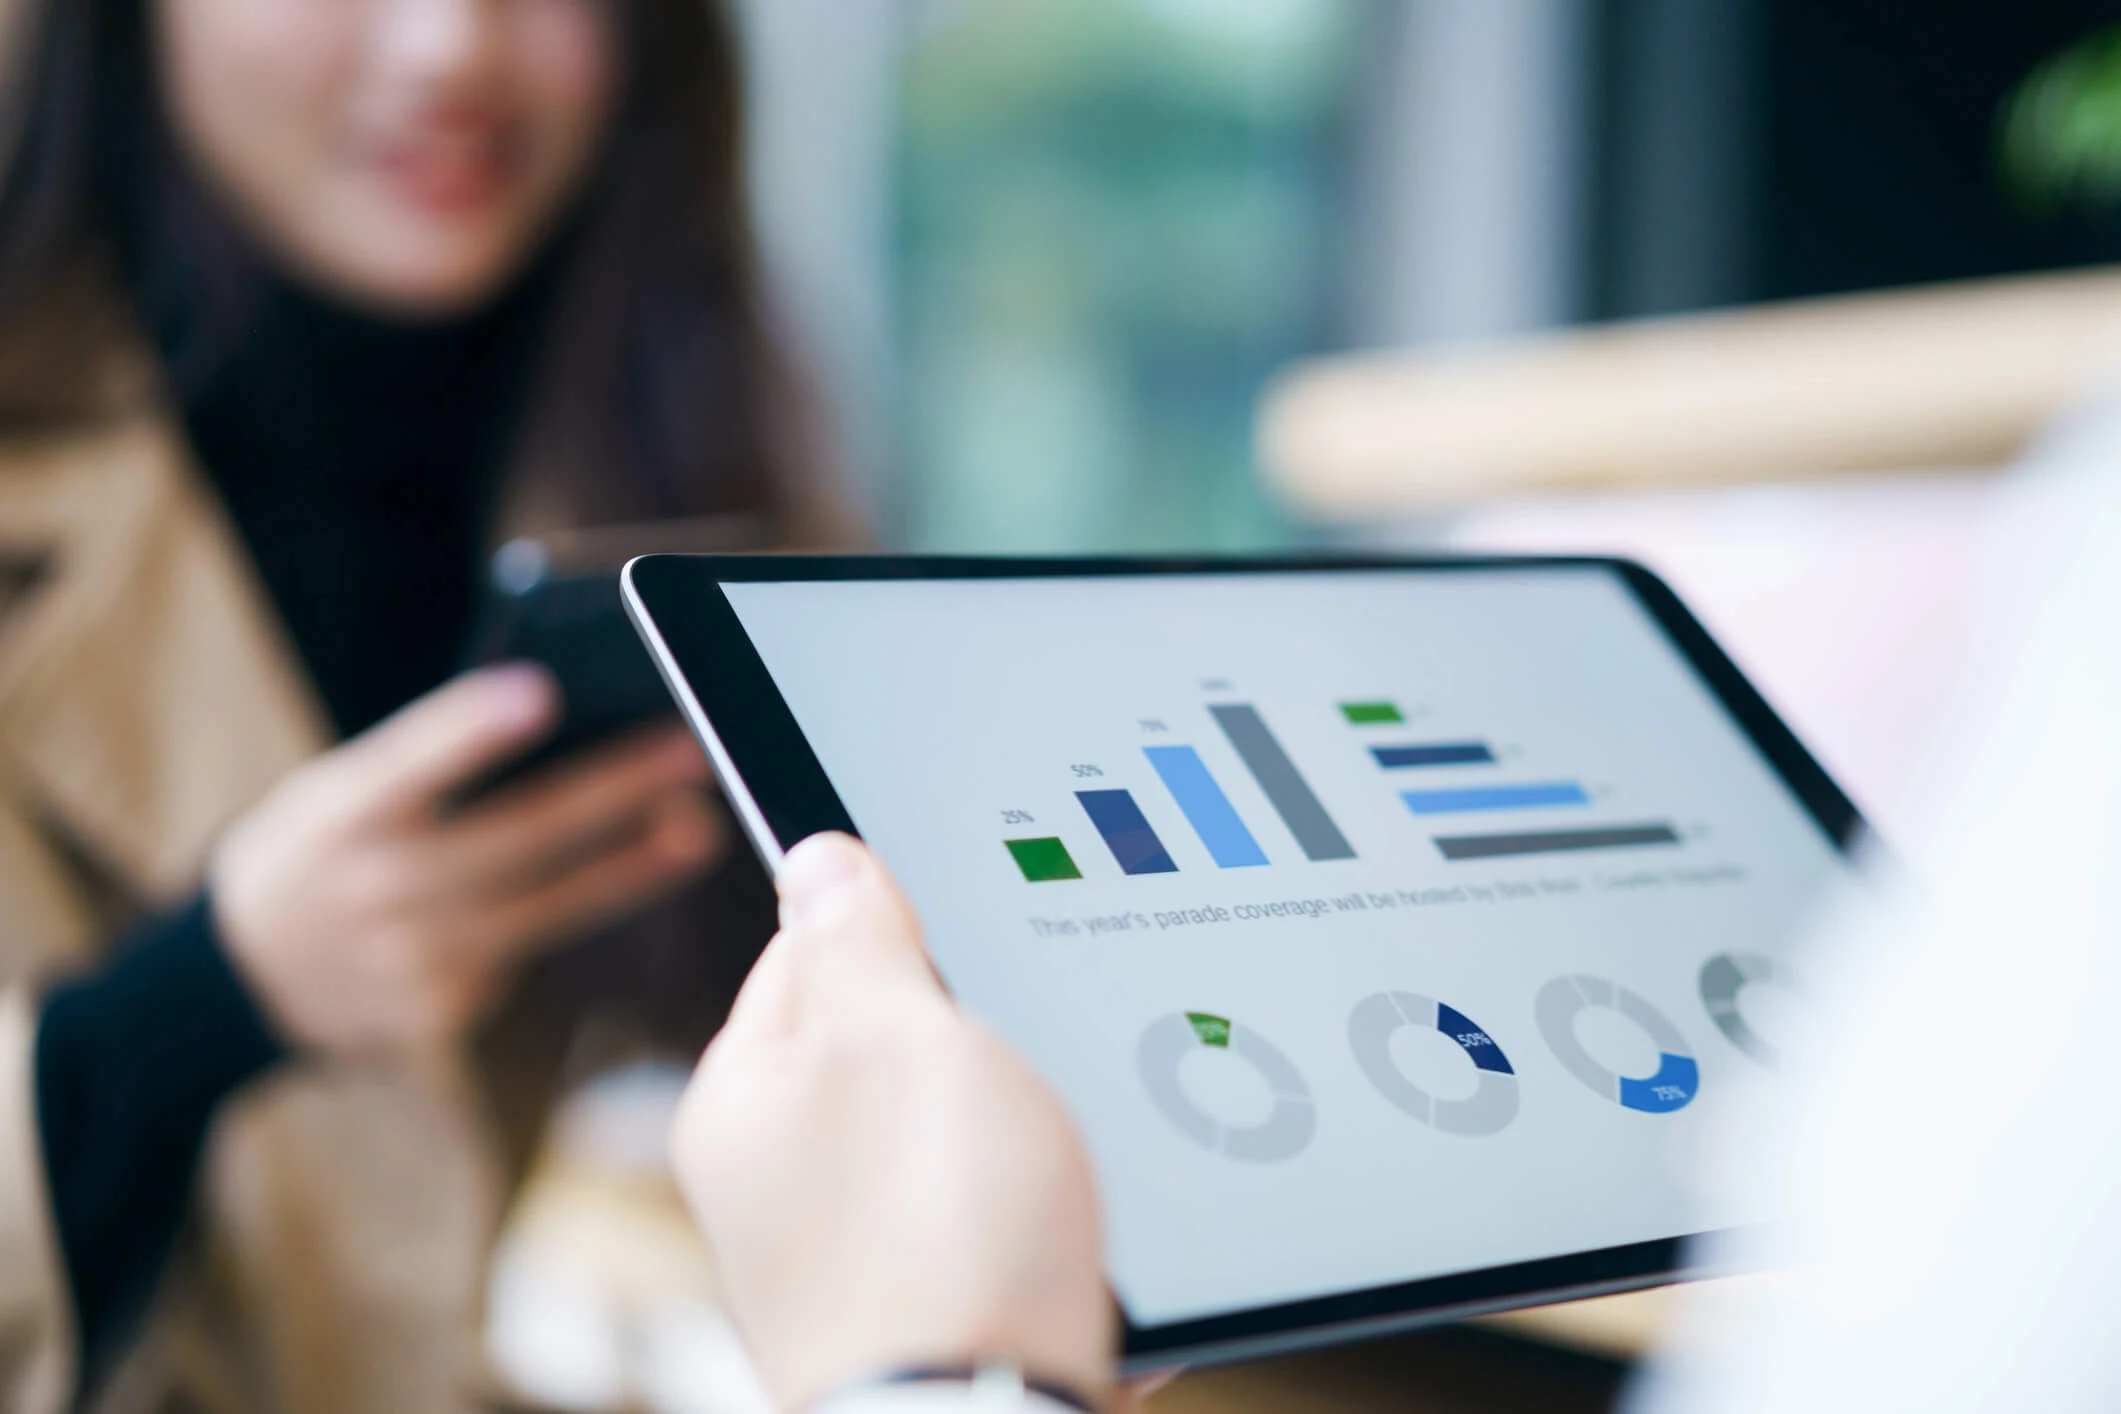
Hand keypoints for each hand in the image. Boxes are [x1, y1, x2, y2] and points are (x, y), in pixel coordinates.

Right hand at [211, 665, 721, 1052]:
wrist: (245, 978)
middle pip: (512, 839)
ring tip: (697, 830)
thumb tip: (547, 712)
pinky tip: (612, 878)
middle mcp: (373, 891)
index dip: (473, 729)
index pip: (408, 763)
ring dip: (629, 868)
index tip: (541, 690)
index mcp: (339, 814)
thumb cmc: (322, 848)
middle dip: (612, 796)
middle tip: (689, 756)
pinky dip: (568, 913)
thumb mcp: (337, 790)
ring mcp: (409, 963)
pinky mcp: (442, 1011)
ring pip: (543, 908)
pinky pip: (523, 951)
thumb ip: (424, 763)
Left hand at [670, 833, 1113, 1411]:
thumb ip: (857, 939)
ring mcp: (854, 1262)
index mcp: (746, 1101)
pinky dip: (1045, 1229)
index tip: (972, 919)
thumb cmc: (933, 1231)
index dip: (899, 921)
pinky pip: (999, 1236)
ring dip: (1025, 1139)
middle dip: (979, 1038)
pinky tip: (1084, 1236)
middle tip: (1031, 1049)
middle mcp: (783, 1188)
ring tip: (1060, 1160)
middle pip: (892, 1052)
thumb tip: (818, 856)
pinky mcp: (930, 1321)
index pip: (807, 953)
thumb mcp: (895, 1036)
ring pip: (959, 1146)